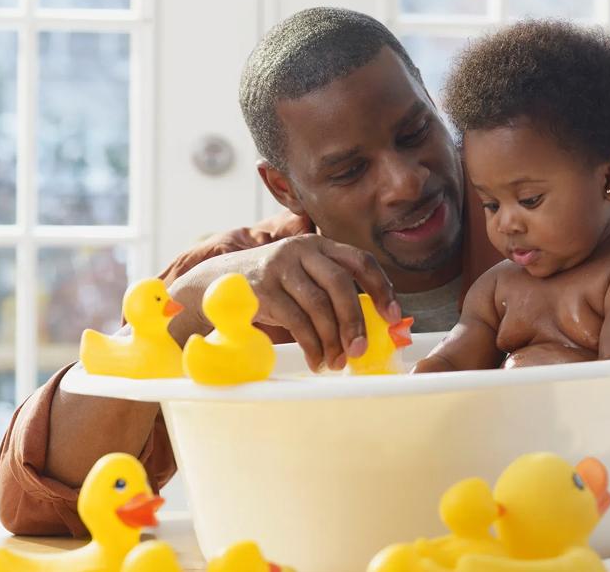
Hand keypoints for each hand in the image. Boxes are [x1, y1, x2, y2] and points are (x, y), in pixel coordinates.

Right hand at [175, 234, 399, 370]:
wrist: (215, 285)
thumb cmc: (272, 286)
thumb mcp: (303, 279)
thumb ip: (331, 293)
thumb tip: (369, 329)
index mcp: (320, 246)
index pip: (360, 261)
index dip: (382, 288)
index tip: (394, 316)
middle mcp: (302, 250)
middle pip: (340, 284)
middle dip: (355, 320)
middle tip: (361, 350)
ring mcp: (280, 266)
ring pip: (318, 305)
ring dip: (332, 339)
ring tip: (337, 362)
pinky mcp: (262, 288)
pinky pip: (295, 320)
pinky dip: (310, 344)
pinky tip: (316, 359)